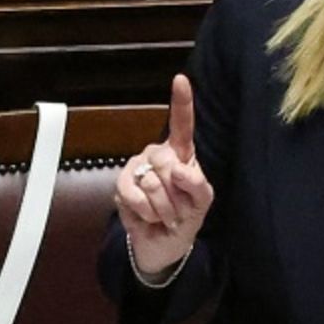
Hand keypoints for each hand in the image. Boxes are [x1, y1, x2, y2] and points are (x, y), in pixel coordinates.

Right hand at [118, 75, 215, 283]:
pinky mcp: (121, 186)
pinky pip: (136, 197)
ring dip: (164, 209)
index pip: (181, 124)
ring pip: (153, 184)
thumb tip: (178, 169)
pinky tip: (149, 217)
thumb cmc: (185, 217)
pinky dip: (147, 214)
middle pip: (168, 163)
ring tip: (165, 215)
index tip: (180, 79)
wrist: (163, 244)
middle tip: (179, 210)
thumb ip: (198, 185)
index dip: (181, 102)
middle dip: (178, 195)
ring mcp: (136, 168)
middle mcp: (156, 155)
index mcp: (181, 153)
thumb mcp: (202, 203)